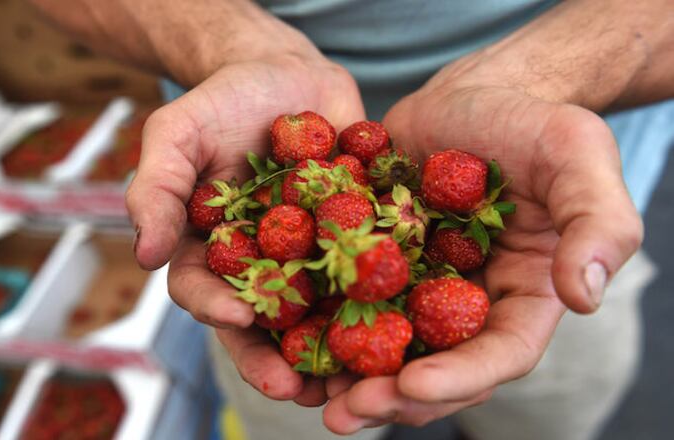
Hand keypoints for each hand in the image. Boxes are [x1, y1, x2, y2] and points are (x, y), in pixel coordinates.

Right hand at [127, 51, 365, 402]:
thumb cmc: (222, 101)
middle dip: (278, 358)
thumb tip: (142, 255)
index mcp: (212, 250)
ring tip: (355, 381)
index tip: (238, 319)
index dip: (218, 309)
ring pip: (320, 311)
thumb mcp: (177, 133)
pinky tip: (407, 316)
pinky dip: (387, 295)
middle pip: (265, 322)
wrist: (286, 74)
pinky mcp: (357, 238)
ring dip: (334, 349)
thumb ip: (156, 187)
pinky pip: (372, 269)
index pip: (205, 291)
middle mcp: (262, 264)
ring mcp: (311, 255)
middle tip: (298, 390)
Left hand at [321, 58, 642, 432]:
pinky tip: (279, 331)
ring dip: (342, 373)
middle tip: (342, 412)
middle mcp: (464, 303)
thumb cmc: (534, 123)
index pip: (497, 354)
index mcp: (520, 297)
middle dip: (388, 394)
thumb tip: (584, 296)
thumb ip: (599, 224)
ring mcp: (414, 284)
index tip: (414, 387)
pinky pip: (342, 294)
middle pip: (431, 365)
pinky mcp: (372, 259)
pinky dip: (315, 317)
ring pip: (379, 343)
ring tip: (301, 389)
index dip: (458, 378)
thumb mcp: (579, 158)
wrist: (472, 94)